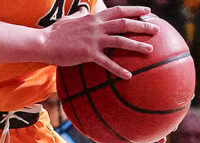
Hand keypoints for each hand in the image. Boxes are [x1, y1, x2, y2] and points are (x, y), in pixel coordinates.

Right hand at [41, 6, 157, 77]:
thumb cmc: (55, 33)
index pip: (118, 10)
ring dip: (137, 45)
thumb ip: (79, 16)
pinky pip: (107, 62)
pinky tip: (128, 76)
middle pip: (125, 23)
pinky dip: (118, 69)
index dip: (134, 10)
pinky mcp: (88, 53)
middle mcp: (96, 26)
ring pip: (120, 40)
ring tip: (150, 50)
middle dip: (143, 25)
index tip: (147, 11)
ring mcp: (93, 40)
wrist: (43, 42)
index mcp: (93, 18)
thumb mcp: (69, 20)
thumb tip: (84, 12)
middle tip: (156, 29)